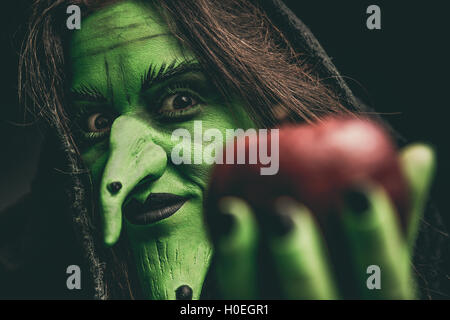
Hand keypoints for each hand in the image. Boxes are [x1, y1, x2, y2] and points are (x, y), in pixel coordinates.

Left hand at [205, 143, 434, 298]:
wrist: (304, 302)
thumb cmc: (350, 275)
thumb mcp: (380, 255)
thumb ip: (399, 212)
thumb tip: (420, 152)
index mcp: (375, 309)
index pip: (384, 285)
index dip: (374, 241)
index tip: (358, 189)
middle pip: (314, 301)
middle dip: (301, 263)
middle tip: (283, 212)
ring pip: (259, 302)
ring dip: (241, 261)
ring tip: (234, 212)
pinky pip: (230, 297)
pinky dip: (223, 263)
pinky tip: (219, 221)